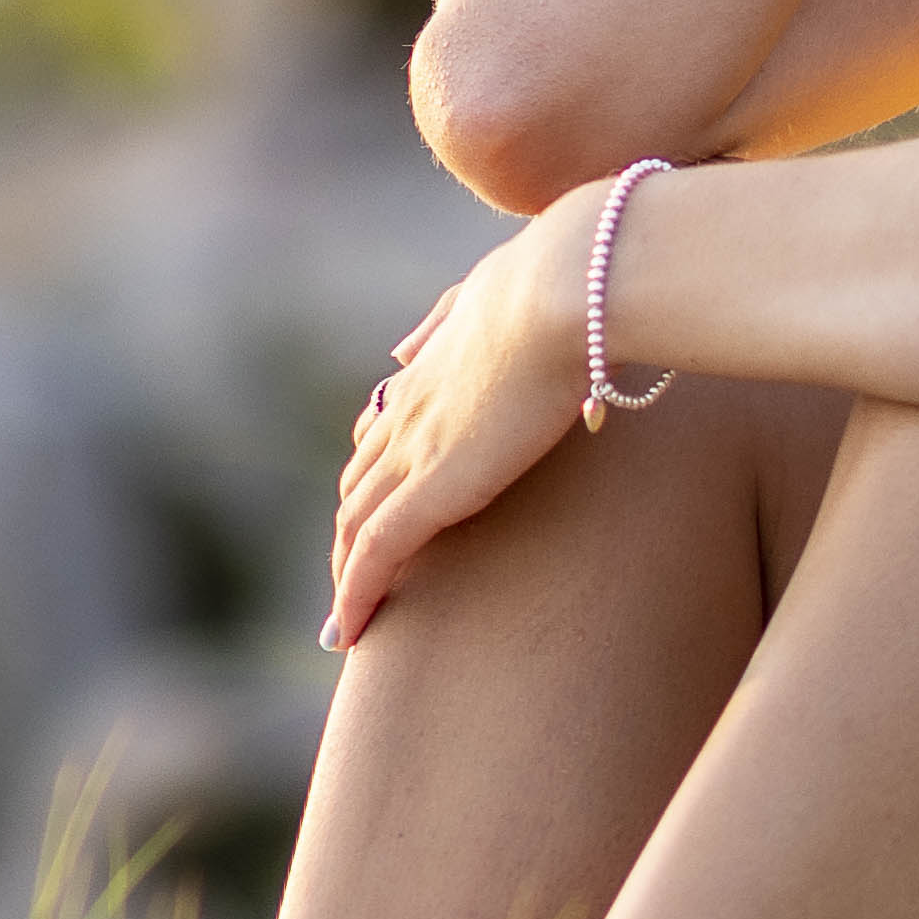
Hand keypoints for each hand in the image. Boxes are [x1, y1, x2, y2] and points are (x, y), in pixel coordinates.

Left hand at [325, 186, 607, 647]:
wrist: (572, 289)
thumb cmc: (568, 286)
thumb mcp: (499, 291)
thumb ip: (450, 319)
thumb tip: (404, 347)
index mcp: (434, 366)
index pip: (382, 430)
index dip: (374, 473)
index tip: (375, 510)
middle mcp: (410, 409)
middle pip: (359, 483)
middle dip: (352, 533)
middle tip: (353, 581)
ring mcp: (416, 448)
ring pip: (355, 523)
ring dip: (347, 574)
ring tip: (346, 623)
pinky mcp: (432, 486)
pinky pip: (375, 552)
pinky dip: (355, 594)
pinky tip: (350, 633)